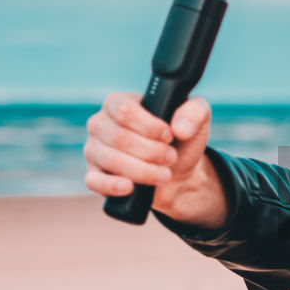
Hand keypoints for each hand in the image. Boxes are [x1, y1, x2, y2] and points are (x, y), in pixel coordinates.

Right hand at [83, 92, 221, 224]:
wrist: (177, 171)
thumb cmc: (180, 139)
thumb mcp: (196, 119)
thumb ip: (194, 113)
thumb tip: (181, 129)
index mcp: (119, 103)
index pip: (125, 110)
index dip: (151, 127)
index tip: (169, 135)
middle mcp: (100, 123)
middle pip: (120, 138)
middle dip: (153, 152)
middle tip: (171, 157)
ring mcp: (94, 150)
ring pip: (111, 160)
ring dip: (144, 171)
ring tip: (165, 174)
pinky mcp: (93, 175)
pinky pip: (94, 181)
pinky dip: (113, 185)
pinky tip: (129, 187)